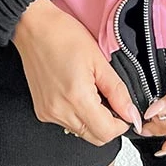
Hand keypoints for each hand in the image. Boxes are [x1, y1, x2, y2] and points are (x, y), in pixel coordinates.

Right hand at [12, 0, 144, 143]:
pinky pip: (67, 124)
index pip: (106, 133)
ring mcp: (48, 113)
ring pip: (81, 132)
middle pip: (94, 137)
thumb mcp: (99, 60)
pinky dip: (78, 116)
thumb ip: (118, 92)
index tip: (127, 111)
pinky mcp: (41, 111)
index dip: (122, 124)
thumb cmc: (63, 35)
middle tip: (112, 101)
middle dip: (109, 124)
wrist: (34, 27)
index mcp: (76, 98)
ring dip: (93, 120)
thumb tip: (132, 114)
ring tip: (93, 92)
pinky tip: (79, 94)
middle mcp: (59, 111)